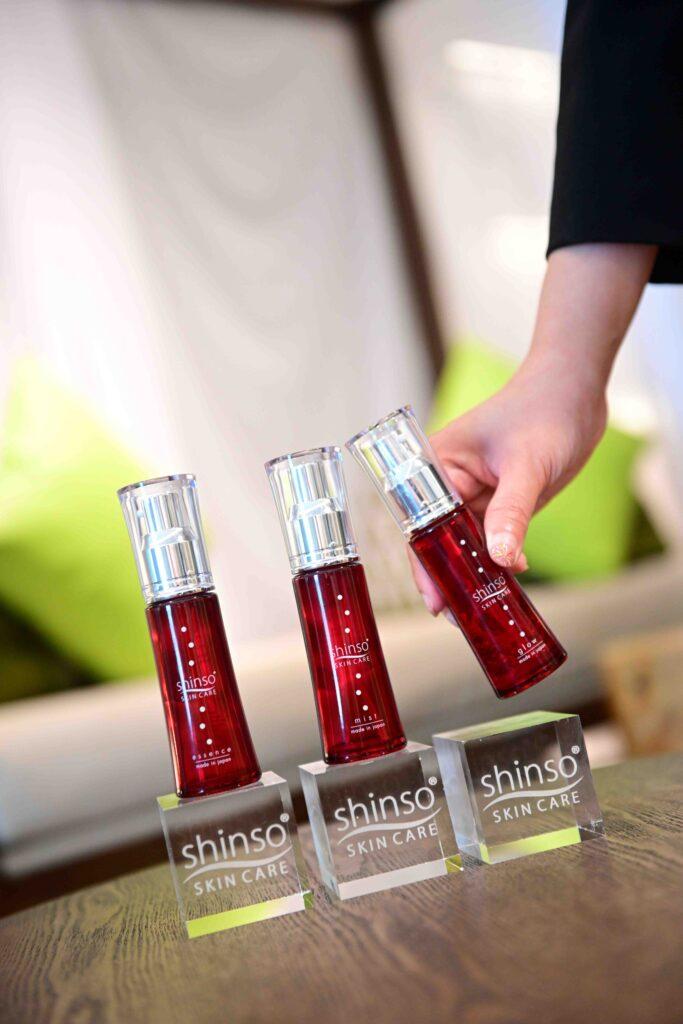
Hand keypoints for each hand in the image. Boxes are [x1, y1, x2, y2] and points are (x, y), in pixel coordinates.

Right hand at [411, 242, 655, 615]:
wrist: (577, 392)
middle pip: (439, 540)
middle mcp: (449, 483)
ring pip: (466, 544)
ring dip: (473, 573)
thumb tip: (503, 560)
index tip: (435, 598)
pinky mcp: (501, 502)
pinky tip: (505, 586)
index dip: (425, 563)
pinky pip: (492, 539)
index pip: (421, 523)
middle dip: (448, 576)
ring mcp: (476, 495)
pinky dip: (498, 561)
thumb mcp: (527, 466)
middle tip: (457, 616)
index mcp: (436, 465)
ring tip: (479, 611)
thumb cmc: (543, 410)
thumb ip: (512, 513)